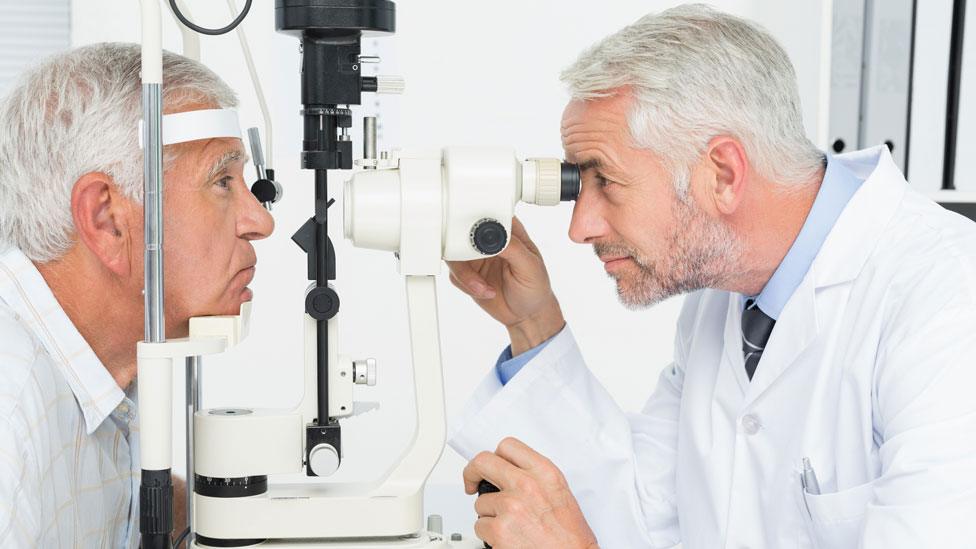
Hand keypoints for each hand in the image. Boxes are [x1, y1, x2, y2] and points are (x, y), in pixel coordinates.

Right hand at [447, 217, 564, 354]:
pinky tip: (485, 291)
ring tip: (482, 287)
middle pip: (463, 232)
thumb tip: (495, 234)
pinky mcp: (467, 274)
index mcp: (508, 232)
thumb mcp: (530, 266)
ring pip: (454, 256)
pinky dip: (467, 285)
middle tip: (473, 264)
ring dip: (465, 274)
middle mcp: (490, 241)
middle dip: (462, 250)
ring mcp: (476, 257)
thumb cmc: (535, 287)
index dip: (476, 219)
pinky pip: (454, 275)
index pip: (488, 215)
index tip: (473, 233)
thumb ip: (513, 248)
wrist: (526, 315)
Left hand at [464, 437, 598, 548]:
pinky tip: (507, 538)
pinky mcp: (499, 530)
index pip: (508, 446)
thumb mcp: (559, 492)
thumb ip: (534, 477)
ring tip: (510, 525)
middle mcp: (526, 485)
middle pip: (482, 462)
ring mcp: (510, 506)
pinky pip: (480, 526)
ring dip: (489, 514)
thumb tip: (511, 473)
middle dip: (472, 473)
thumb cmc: (569, 535)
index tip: (491, 465)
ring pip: (480, 502)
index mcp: (543, 472)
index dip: (495, 455)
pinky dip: (489, 535)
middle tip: (471, 483)